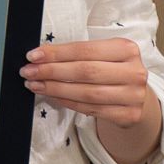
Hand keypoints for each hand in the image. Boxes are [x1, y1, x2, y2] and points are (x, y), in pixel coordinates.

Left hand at [19, 38, 149, 125]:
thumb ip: (76, 54)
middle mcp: (134, 71)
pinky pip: (91, 109)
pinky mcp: (129, 114)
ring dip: (55, 89)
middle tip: (28, 71)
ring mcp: (134, 95)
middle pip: (85, 71)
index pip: (85, 50)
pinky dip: (68, 102)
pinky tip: (52, 96)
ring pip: (87, 93)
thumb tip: (40, 56)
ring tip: (35, 85)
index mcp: (126, 49)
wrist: (135, 96)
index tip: (33, 56)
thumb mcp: (101, 55)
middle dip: (52, 71)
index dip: (56, 53)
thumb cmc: (111, 70)